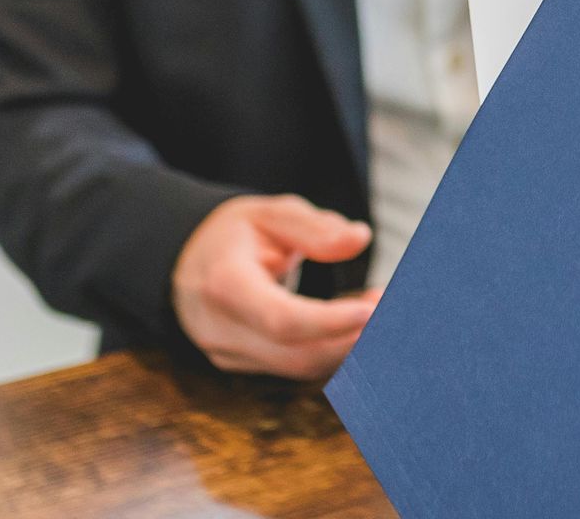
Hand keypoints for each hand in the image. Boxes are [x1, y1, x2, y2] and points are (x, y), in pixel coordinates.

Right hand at [172, 194, 380, 379]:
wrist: (185, 261)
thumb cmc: (235, 234)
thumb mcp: (271, 213)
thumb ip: (314, 227)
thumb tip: (359, 238)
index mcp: (223, 284)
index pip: (281, 319)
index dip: (330, 321)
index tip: (373, 309)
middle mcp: (220, 329)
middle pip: (296, 353)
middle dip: (352, 337)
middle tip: (394, 307)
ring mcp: (228, 353)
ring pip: (298, 366)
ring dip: (347, 345)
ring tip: (379, 309)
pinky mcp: (241, 364)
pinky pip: (291, 366)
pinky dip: (329, 349)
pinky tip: (355, 324)